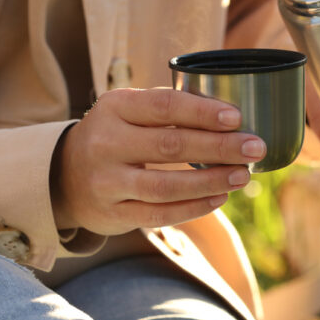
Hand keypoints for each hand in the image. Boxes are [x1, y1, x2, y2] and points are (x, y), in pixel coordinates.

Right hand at [51, 88, 263, 233]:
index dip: (202, 112)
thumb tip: (231, 117)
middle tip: (255, 147)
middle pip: (171, 146)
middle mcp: (105, 143)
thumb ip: (168, 109)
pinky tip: (219, 198)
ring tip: (243, 175)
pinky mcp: (112, 214)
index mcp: (114, 107)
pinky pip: (159, 214)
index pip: (164, 105)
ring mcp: (106, 181)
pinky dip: (194, 207)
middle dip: (220, 147)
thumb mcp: (128, 111)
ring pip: (167, 185)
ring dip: (211, 181)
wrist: (64, 176)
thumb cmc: (114, 136)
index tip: (237, 118)